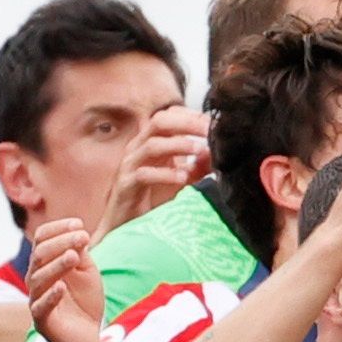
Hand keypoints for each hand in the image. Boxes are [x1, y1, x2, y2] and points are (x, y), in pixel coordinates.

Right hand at [24, 215, 106, 341]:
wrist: (87, 338)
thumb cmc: (84, 303)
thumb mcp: (87, 273)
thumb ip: (81, 255)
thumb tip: (78, 233)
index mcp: (45, 264)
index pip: (42, 239)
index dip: (58, 229)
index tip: (79, 223)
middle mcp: (36, 279)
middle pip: (40, 255)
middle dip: (61, 242)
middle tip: (83, 237)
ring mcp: (37, 300)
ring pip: (39, 278)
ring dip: (57, 265)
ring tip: (74, 256)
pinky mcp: (42, 321)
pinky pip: (40, 307)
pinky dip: (51, 296)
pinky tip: (62, 287)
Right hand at [98, 104, 207, 232]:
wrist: (125, 226)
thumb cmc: (152, 199)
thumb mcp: (180, 179)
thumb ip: (197, 166)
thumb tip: (216, 154)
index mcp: (150, 141)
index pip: (168, 116)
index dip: (191, 116)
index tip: (214, 122)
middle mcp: (138, 148)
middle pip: (159, 122)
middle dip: (186, 123)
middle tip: (209, 131)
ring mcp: (130, 165)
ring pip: (151, 145)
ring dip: (179, 145)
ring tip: (200, 151)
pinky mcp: (125, 185)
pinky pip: (144, 174)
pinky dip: (165, 174)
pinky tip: (183, 178)